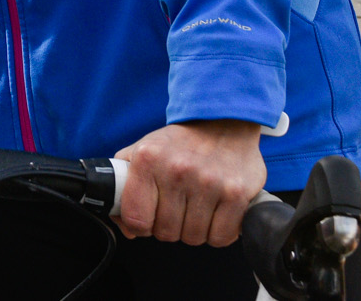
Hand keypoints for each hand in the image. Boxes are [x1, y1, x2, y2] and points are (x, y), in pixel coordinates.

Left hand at [112, 120, 266, 246]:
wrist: (224, 123)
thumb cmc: (180, 143)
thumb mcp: (143, 151)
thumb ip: (125, 187)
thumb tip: (128, 228)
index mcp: (148, 159)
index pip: (136, 218)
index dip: (141, 226)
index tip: (150, 218)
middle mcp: (177, 170)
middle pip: (166, 232)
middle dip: (170, 227)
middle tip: (178, 207)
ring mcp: (208, 183)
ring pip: (193, 238)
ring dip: (195, 229)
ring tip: (197, 206)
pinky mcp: (235, 194)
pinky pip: (220, 237)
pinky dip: (218, 232)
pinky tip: (216, 212)